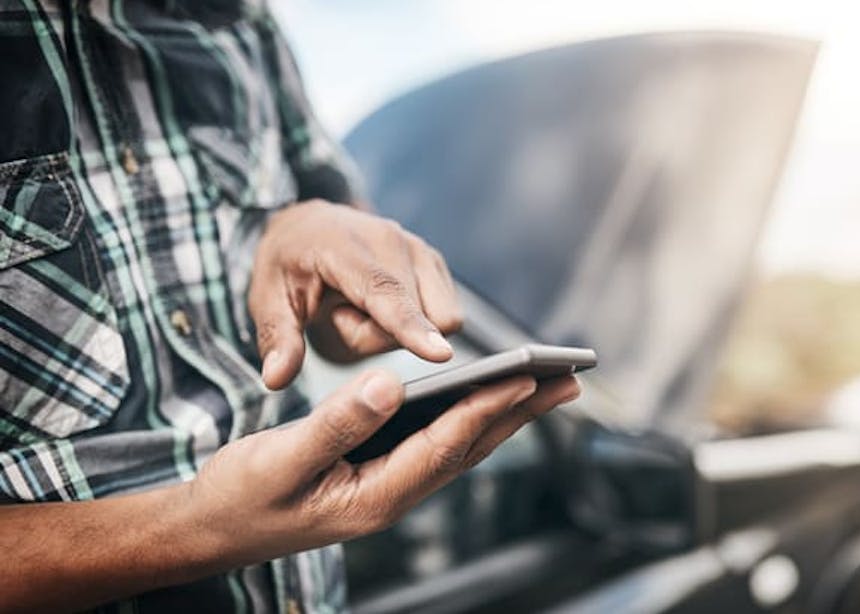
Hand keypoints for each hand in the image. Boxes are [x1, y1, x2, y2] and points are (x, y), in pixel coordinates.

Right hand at [186, 369, 579, 563]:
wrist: (212, 529)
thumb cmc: (239, 495)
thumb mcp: (279, 459)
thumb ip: (334, 423)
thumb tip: (391, 383)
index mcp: (374, 496)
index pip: (444, 446)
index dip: (484, 409)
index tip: (523, 378)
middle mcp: (393, 496)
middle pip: (470, 448)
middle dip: (520, 414)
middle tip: (568, 380)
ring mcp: (390, 489)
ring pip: (460, 447)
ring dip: (505, 415)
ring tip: (546, 385)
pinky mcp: (380, 475)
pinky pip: (438, 445)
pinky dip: (470, 418)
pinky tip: (487, 398)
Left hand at [249, 200, 462, 388]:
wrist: (309, 228)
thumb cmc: (289, 266)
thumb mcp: (268, 301)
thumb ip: (277, 340)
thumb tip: (276, 378)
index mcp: (346, 247)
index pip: (386, 293)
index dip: (412, 326)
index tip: (440, 355)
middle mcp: (392, 240)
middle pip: (414, 320)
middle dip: (381, 336)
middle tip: (343, 317)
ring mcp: (419, 248)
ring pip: (435, 319)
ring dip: (401, 330)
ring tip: (363, 310)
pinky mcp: (434, 261)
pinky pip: (443, 314)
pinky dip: (416, 320)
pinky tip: (382, 306)